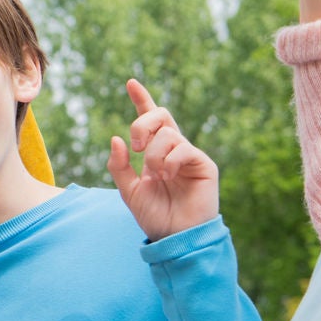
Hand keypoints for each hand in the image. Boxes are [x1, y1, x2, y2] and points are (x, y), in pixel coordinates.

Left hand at [107, 80, 218, 240]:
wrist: (175, 238)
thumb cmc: (155, 216)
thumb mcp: (128, 190)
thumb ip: (118, 166)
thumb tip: (115, 138)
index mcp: (156, 152)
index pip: (150, 120)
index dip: (142, 99)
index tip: (130, 82)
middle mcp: (174, 149)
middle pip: (160, 115)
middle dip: (142, 123)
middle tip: (135, 146)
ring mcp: (190, 156)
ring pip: (168, 133)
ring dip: (153, 154)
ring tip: (156, 176)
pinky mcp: (204, 165)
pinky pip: (184, 148)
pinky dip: (169, 161)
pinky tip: (167, 176)